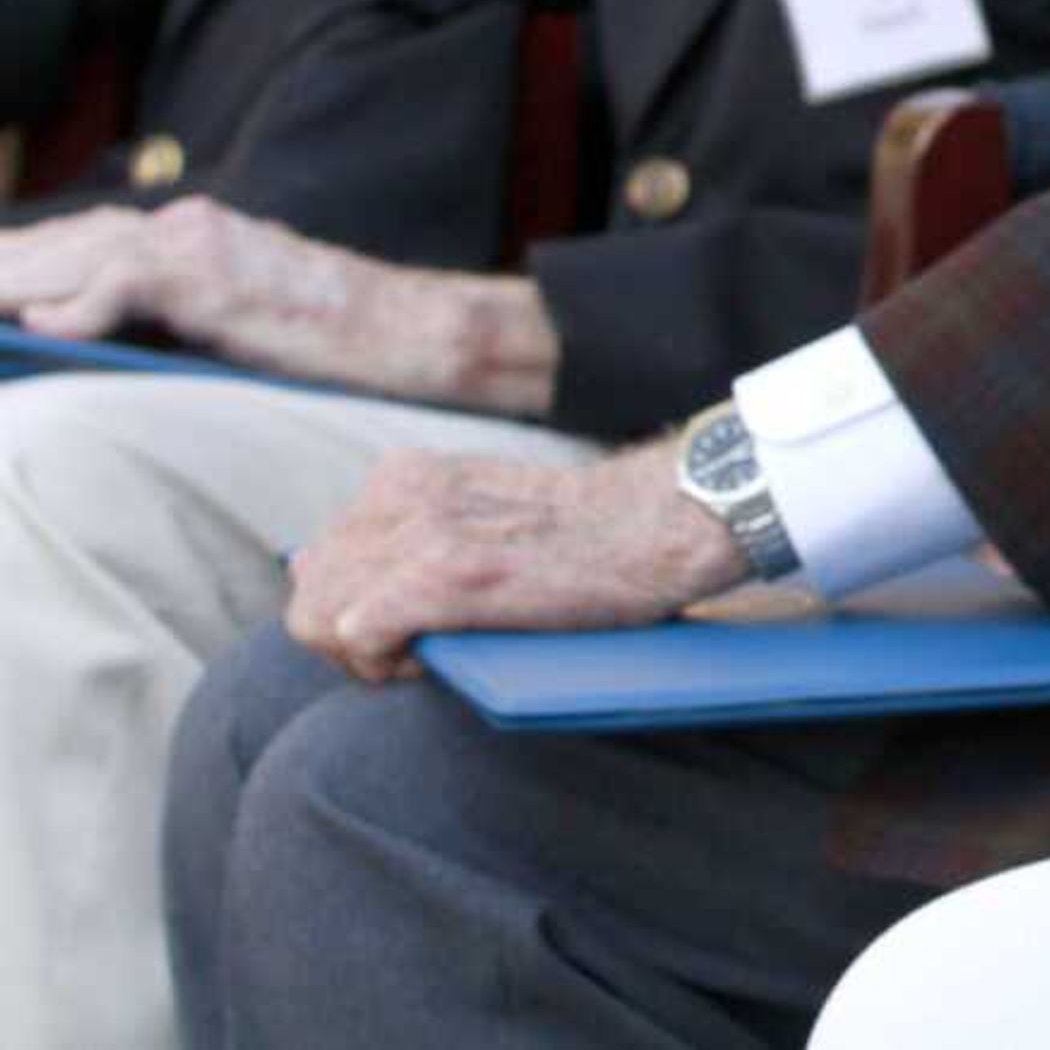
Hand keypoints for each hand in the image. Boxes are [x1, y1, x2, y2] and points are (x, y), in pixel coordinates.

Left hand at [0, 197, 556, 408]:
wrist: (417, 332)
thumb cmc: (341, 339)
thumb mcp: (243, 314)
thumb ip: (175, 312)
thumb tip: (90, 338)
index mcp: (197, 230)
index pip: (85, 238)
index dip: (28, 259)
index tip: (0, 274)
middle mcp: (190, 224)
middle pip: (66, 243)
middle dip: (11, 266)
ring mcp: (200, 246)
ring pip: (77, 258)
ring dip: (18, 285)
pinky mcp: (214, 278)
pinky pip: (121, 285)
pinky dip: (74, 308)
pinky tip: (39, 332)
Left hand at [284, 444, 745, 681]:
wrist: (659, 525)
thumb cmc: (581, 534)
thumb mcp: (473, 504)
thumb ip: (396, 523)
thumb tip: (301, 557)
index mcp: (402, 476)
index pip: (320, 562)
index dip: (356, 609)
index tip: (413, 626)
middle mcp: (398, 496)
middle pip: (308, 594)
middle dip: (346, 640)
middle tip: (414, 654)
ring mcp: (419, 534)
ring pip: (316, 618)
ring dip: (362, 655)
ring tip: (424, 657)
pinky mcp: (443, 576)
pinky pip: (353, 634)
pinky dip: (383, 663)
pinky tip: (431, 661)